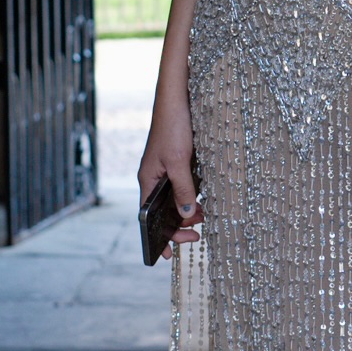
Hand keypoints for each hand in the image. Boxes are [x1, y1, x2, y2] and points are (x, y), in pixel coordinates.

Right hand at [138, 88, 202, 255]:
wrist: (178, 96)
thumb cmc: (174, 126)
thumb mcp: (179, 161)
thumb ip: (182, 190)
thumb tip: (187, 217)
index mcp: (147, 180)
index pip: (147, 217)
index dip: (156, 236)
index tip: (168, 255)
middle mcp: (154, 177)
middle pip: (163, 211)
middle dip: (178, 225)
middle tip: (197, 235)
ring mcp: (167, 169)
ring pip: (175, 199)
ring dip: (188, 211)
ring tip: (204, 217)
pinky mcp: (179, 161)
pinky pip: (183, 185)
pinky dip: (192, 196)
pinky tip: (203, 200)